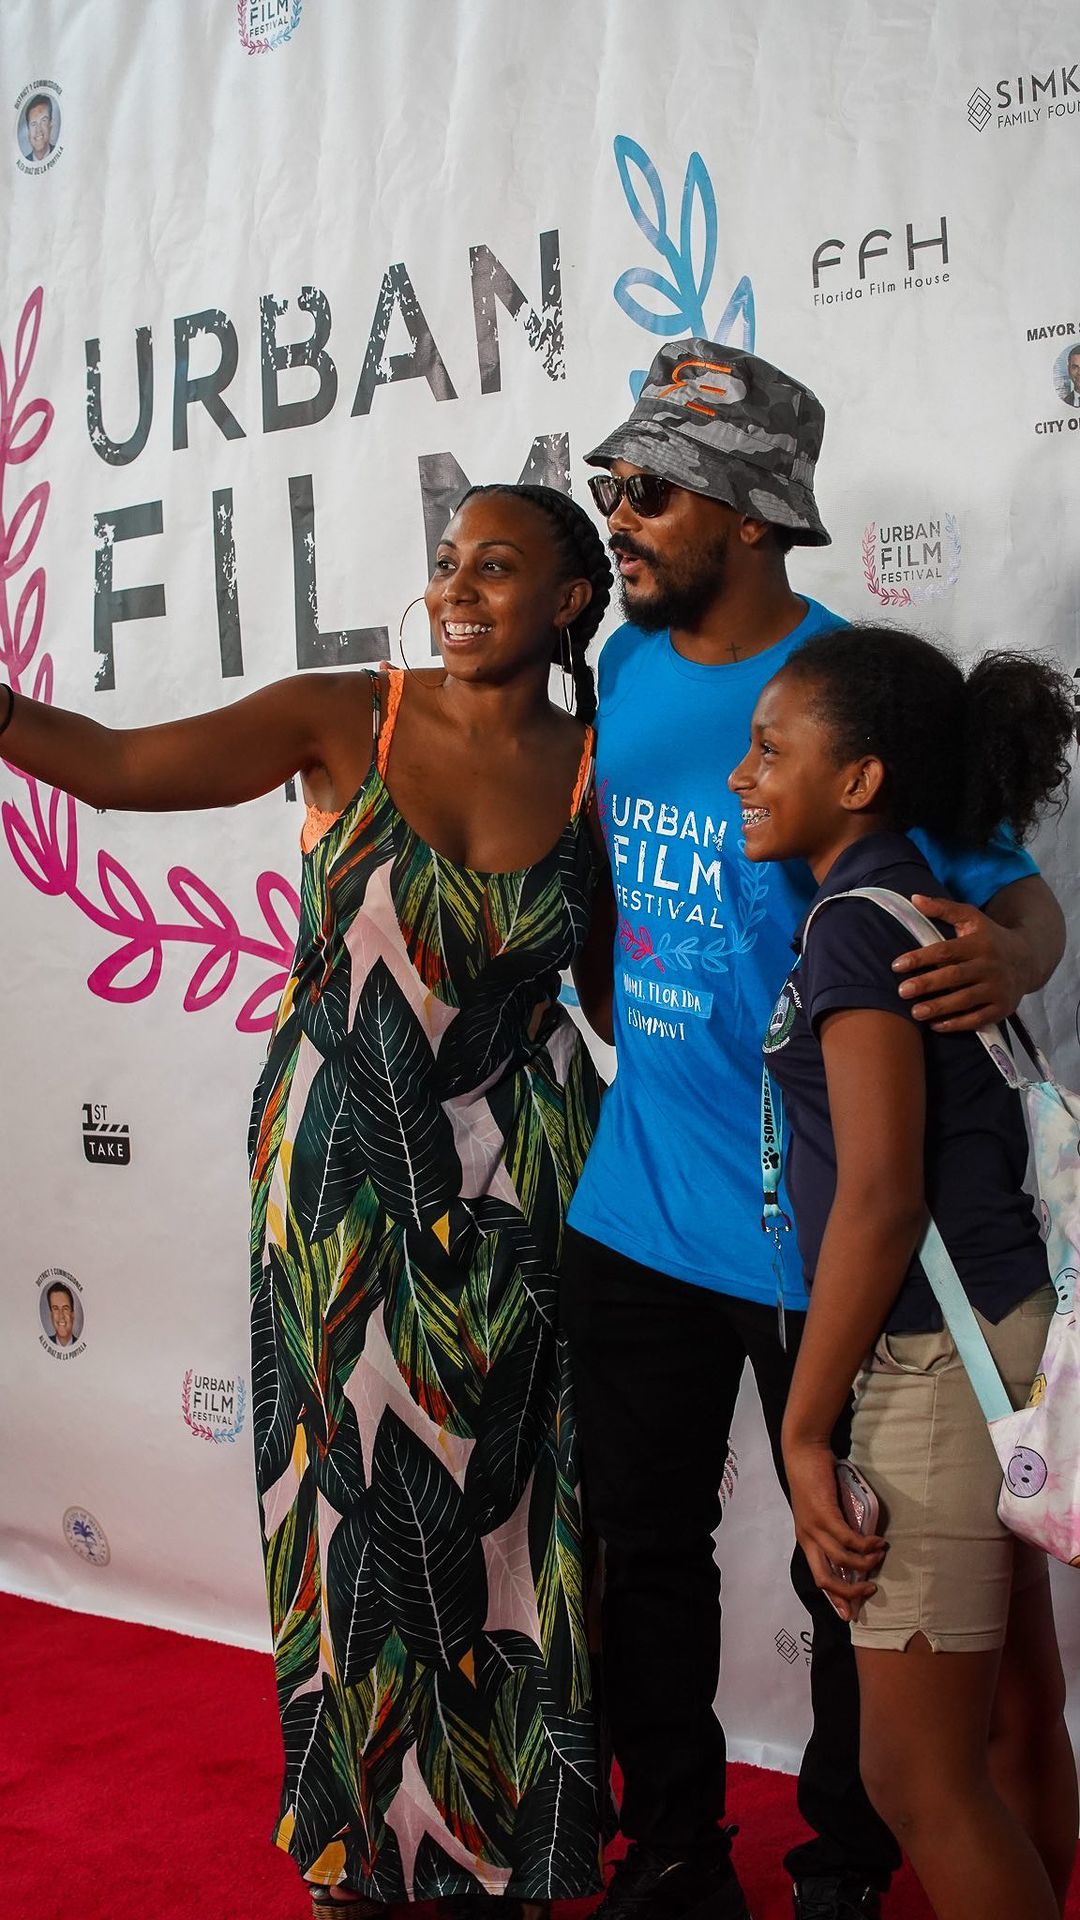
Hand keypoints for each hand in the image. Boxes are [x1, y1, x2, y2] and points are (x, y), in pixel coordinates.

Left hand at [783, 1437, 884, 1622]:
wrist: (804, 1454)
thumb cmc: (815, 1481)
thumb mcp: (823, 1512)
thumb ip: (836, 1530)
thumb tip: (860, 1546)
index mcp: (806, 1541)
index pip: (819, 1577)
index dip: (835, 1599)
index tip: (851, 1614)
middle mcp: (807, 1538)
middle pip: (824, 1579)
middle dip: (848, 1592)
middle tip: (870, 1591)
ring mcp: (814, 1527)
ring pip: (840, 1561)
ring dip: (864, 1564)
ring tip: (881, 1558)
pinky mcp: (824, 1514)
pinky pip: (848, 1539)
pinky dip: (865, 1545)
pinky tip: (878, 1543)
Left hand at [891, 895, 1030, 1031]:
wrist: (1028, 959)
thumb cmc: (990, 938)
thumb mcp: (971, 918)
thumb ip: (943, 908)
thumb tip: (914, 898)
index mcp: (979, 943)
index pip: (946, 951)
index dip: (920, 958)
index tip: (897, 965)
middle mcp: (990, 966)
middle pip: (954, 977)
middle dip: (927, 984)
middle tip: (902, 991)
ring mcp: (997, 988)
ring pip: (965, 1000)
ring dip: (939, 1007)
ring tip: (915, 1012)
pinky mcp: (1002, 1008)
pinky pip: (978, 1019)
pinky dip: (957, 1024)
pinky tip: (936, 1025)